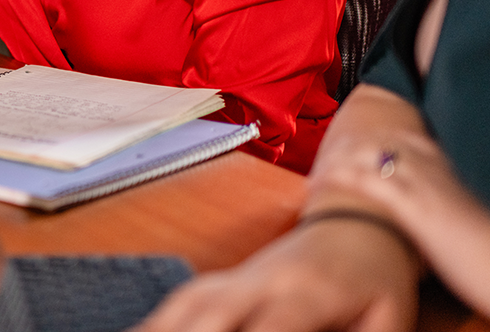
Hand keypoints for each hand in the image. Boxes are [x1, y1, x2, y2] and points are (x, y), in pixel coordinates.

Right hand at [131, 219, 418, 331]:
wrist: (359, 222)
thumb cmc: (376, 276)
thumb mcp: (387, 321)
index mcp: (307, 288)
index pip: (274, 326)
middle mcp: (262, 276)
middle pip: (211, 310)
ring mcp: (239, 274)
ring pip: (187, 302)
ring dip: (157, 325)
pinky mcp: (226, 278)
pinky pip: (183, 298)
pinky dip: (156, 319)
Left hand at [314, 132, 489, 316]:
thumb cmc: (476, 246)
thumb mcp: (447, 213)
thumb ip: (426, 202)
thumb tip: (403, 208)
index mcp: (438, 165)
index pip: (393, 137)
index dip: (362, 141)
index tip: (339, 149)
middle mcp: (429, 166)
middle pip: (373, 140)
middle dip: (341, 147)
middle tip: (318, 161)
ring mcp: (421, 183)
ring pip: (365, 154)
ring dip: (333, 160)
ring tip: (313, 174)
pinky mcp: (415, 206)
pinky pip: (367, 181)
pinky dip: (338, 177)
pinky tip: (318, 183)